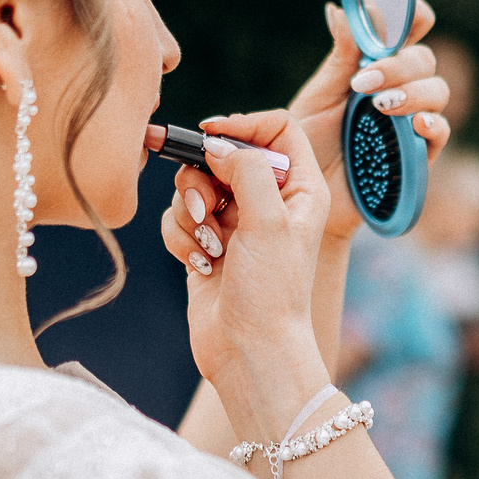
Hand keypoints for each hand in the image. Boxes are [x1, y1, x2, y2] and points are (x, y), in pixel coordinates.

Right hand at [160, 109, 332, 440]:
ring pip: (194, 186)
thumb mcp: (268, 221)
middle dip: (205, 179)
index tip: (211, 136)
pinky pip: (178, 218)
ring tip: (209, 245)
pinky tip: (200, 264)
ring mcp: (236, 223)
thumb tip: (216, 144)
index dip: (243, 125)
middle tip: (208, 209)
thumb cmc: (272, 292)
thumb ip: (246, 169)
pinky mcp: (206, 245)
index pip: (277, 129)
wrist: (249, 352)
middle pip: (225, 154)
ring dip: (190, 212)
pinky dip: (180, 237)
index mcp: (300, 189)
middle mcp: (270, 201)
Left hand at [287, 0, 453, 241]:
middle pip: (424, 59)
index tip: (410, 13)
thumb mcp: (318, 96)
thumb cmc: (308, 144)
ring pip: (437, 91)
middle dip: (399, 64)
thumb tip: (340, 10)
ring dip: (413, 91)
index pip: (406, 33)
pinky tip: (414, 122)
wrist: (304, 196)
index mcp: (374, 68)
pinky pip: (440, 133)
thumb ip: (340, 57)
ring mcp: (410, 121)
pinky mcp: (417, 155)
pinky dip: (432, 123)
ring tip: (379, 105)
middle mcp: (398, 89)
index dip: (414, 17)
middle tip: (364, 81)